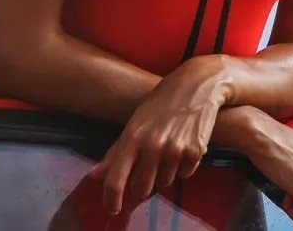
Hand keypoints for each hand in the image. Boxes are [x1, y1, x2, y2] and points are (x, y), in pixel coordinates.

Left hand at [91, 56, 231, 214]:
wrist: (198, 84)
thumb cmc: (162, 102)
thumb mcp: (136, 121)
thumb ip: (116, 151)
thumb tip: (94, 176)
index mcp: (133, 137)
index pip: (116, 179)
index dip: (111, 199)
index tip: (113, 208)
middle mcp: (153, 145)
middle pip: (141, 189)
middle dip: (142, 185)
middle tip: (147, 171)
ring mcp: (175, 150)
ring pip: (164, 182)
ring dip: (164, 174)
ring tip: (168, 151)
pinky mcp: (195, 152)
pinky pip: (185, 174)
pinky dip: (183, 166)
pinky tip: (184, 146)